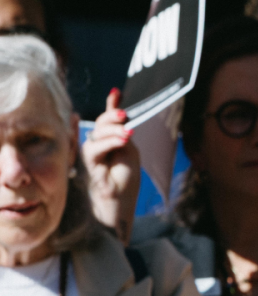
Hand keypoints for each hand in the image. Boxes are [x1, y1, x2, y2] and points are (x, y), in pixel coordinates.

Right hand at [82, 88, 139, 243]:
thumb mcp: (129, 149)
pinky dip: (110, 142)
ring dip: (114, 130)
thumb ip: (123, 130)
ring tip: (128, 134)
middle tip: (126, 115)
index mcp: (106, 140)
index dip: (111, 104)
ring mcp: (91, 154)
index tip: (117, 92)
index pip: (106, 118)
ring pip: (97, 134)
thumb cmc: (124, 179)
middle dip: (113, 116)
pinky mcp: (89, 165)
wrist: (121, 203)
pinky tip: (123, 140)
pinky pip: (95, 149)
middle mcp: (95, 145)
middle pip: (101, 123)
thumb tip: (122, 110)